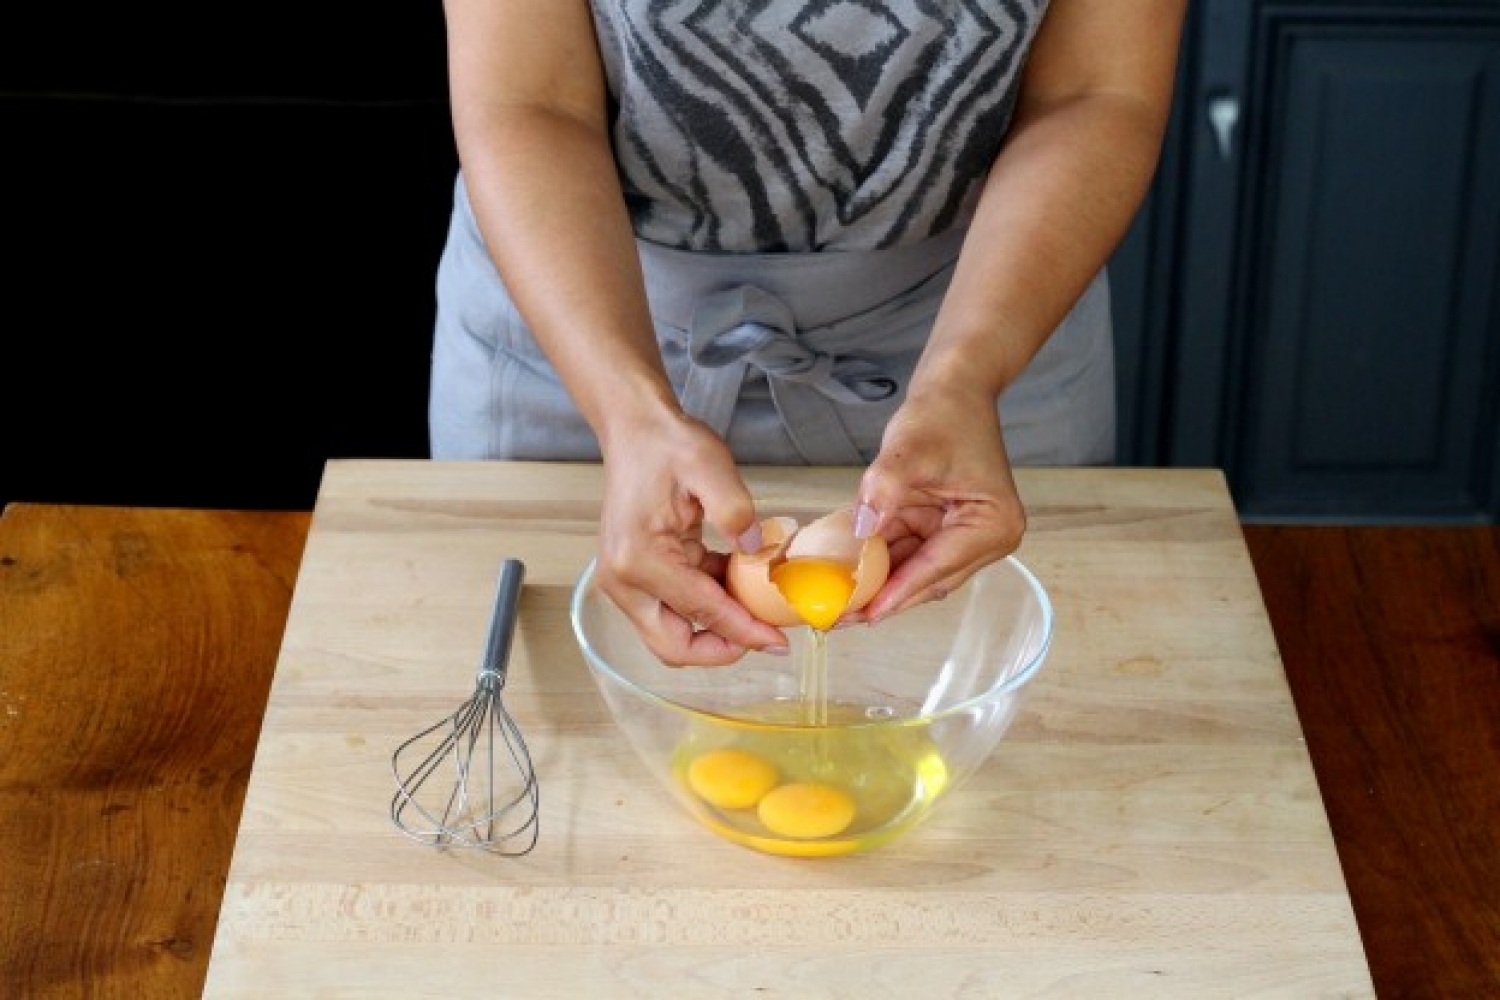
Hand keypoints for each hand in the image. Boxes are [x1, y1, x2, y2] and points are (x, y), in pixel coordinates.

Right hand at [593, 413, 788, 666]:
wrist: (636, 431)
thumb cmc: (667, 445)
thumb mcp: (710, 465)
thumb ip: (735, 510)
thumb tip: (759, 552)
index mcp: (640, 558)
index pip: (700, 611)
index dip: (744, 631)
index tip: (778, 642)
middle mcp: (624, 580)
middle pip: (673, 646)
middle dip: (721, 649)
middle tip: (765, 637)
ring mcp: (626, 582)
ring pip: (672, 634)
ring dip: (715, 630)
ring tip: (756, 610)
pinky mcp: (636, 578)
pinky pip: (674, 610)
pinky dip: (707, 608)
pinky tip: (737, 587)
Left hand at [851, 388, 1024, 622]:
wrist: (953, 388)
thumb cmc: (943, 412)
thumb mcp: (909, 451)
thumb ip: (884, 492)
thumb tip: (860, 534)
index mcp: (992, 525)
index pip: (937, 567)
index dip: (897, 593)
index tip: (864, 615)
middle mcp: (986, 537)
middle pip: (928, 579)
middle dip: (883, 598)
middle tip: (840, 619)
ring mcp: (964, 534)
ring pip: (914, 571)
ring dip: (877, 584)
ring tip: (835, 603)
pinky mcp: (944, 528)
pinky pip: (907, 552)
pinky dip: (879, 561)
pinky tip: (845, 574)